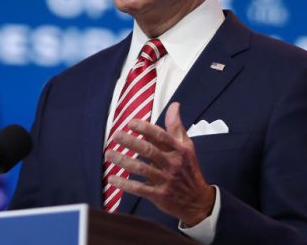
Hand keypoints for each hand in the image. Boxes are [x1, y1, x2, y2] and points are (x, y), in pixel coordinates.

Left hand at [105, 102, 215, 225]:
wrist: (197, 200)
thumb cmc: (188, 168)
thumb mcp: (187, 146)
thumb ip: (177, 126)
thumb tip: (174, 105)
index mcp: (179, 150)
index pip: (160, 136)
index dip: (145, 128)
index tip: (130, 122)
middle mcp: (172, 164)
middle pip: (149, 151)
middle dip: (131, 142)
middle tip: (115, 135)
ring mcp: (165, 180)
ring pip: (141, 169)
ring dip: (123, 161)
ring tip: (109, 153)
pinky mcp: (159, 195)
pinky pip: (139, 189)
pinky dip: (125, 184)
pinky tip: (112, 178)